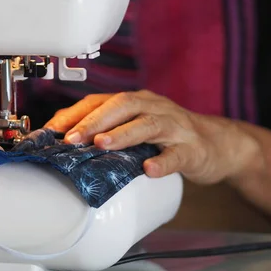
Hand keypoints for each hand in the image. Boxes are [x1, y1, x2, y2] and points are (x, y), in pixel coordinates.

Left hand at [44, 91, 261, 184]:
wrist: (218, 144)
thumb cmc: (168, 137)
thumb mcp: (136, 128)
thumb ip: (109, 131)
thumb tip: (66, 142)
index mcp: (136, 102)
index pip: (101, 101)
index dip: (75, 114)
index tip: (51, 130)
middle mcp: (154, 107)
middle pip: (122, 106)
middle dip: (94, 121)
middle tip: (71, 139)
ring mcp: (175, 127)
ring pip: (148, 124)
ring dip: (123, 134)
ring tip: (102, 144)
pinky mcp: (193, 149)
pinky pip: (177, 154)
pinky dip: (163, 161)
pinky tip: (149, 169)